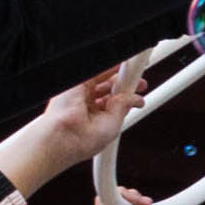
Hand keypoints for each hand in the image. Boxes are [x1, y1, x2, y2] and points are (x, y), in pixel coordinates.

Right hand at [0, 61, 146, 196]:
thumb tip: (135, 99)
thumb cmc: (82, 140)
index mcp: (95, 118)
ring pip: (103, 77)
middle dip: (126, 83)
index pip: (113, 102)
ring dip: (119, 73)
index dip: (127, 95)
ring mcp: (81, 93)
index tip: (140, 90)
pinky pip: (96, 70)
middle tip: (141, 81)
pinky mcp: (76, 83)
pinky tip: (122, 64)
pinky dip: (109, 67)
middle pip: (109, 88)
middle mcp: (87, 104)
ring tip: (135, 71)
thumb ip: (122, 108)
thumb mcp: (113, 125)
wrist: (63, 136)